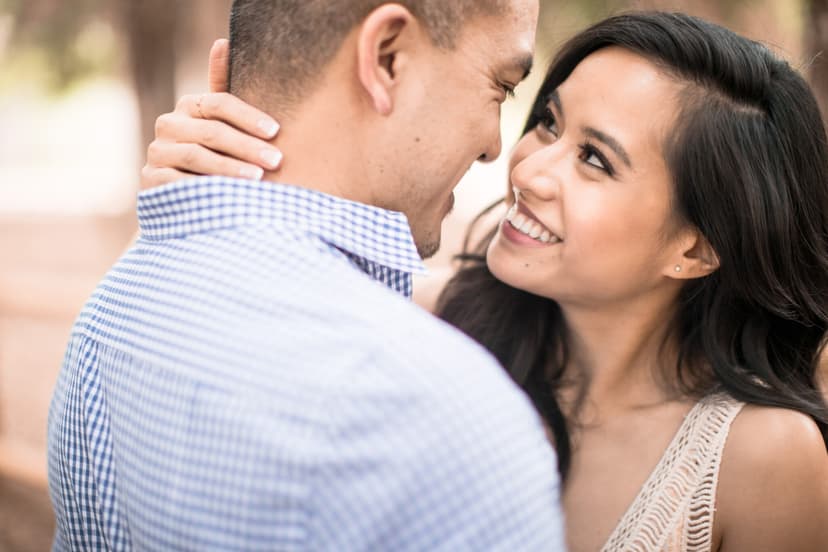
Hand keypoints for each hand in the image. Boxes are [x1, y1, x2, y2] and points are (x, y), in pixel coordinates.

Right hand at [140, 39, 282, 189]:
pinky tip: (230, 197)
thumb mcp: (222, 123)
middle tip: (276, 160)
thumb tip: (222, 42)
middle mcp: (168, 125)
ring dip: (230, 169)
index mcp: (189, 107)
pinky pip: (179, 184)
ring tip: (258, 179)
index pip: (219, 103)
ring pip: (196, 157)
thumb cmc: (217, 154)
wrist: (185, 194)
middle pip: (211, 132)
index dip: (248, 117)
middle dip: (247, 147)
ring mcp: (157, 153)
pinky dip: (206, 189)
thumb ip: (224, 88)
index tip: (276, 131)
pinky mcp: (151, 181)